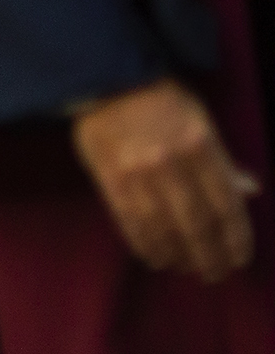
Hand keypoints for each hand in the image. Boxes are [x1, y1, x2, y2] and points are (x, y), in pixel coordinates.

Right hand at [72, 78, 258, 281]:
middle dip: (209, 256)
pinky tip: (156, 257)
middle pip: (197, 224)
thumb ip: (223, 159)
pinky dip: (145, 245)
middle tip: (215, 274)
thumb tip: (248, 191)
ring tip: (187, 268)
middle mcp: (170, 163)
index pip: (226, 205)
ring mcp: (136, 173)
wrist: (105, 79)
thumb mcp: (202, 120)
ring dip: (178, 256)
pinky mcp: (108, 179)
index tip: (239, 259)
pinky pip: (130, 221)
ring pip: (163, 229)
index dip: (235, 239)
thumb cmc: (161, 98)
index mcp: (199, 145)